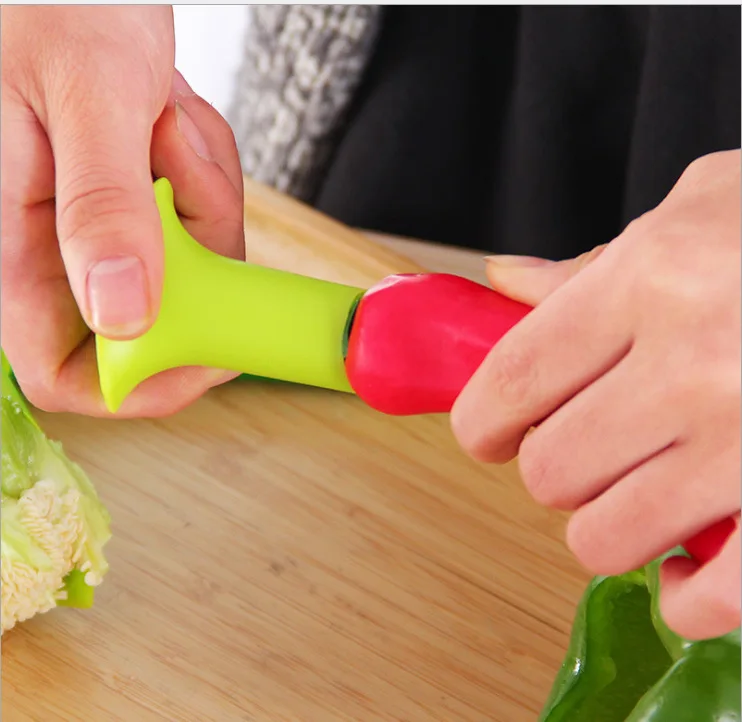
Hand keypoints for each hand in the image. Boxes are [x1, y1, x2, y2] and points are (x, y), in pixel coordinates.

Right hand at [1, 6, 244, 416]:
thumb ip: (101, 206)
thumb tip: (123, 316)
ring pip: (186, 262)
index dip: (140, 384)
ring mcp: (97, 224)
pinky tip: (170, 116)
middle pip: (156, 313)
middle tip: (180, 162)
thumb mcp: (89, 95)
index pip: (64, 372)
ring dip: (201, 194)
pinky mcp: (132, 200)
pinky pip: (195, 218)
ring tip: (165, 118)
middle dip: (196, 248)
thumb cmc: (59, 1)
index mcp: (12, 241)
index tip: (211, 350)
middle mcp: (54, 246)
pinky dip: (203, 172)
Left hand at [451, 150, 740, 639]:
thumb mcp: (705, 208)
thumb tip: (504, 283)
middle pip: (551, 468)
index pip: (515, 379)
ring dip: (607, 525)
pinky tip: (688, 566)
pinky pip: (713, 601)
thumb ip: (596, 262)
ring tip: (641, 494)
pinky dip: (685, 599)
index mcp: (654, 278)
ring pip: (605, 538)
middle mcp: (700, 364)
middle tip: (588, 448)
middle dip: (554, 468)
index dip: (483, 421)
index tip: (489, 435)